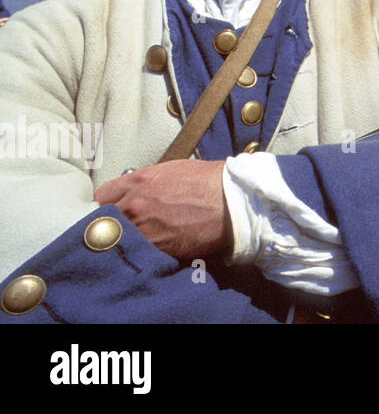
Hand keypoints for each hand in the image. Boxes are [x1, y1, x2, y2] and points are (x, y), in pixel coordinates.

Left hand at [94, 160, 232, 259]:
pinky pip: (139, 252)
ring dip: (129, 240)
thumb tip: (133, 192)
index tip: (114, 211)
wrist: (233, 200)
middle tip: (128, 228)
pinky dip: (144, 252)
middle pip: (105, 221)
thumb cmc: (210, 181)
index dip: (108, 205)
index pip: (101, 197)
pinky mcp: (157, 247)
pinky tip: (157, 247)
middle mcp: (135, 203)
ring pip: (120, 239)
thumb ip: (146, 181)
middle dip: (115, 224)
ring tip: (145, 239)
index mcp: (138, 181)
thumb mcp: (173, 169)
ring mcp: (144, 227)